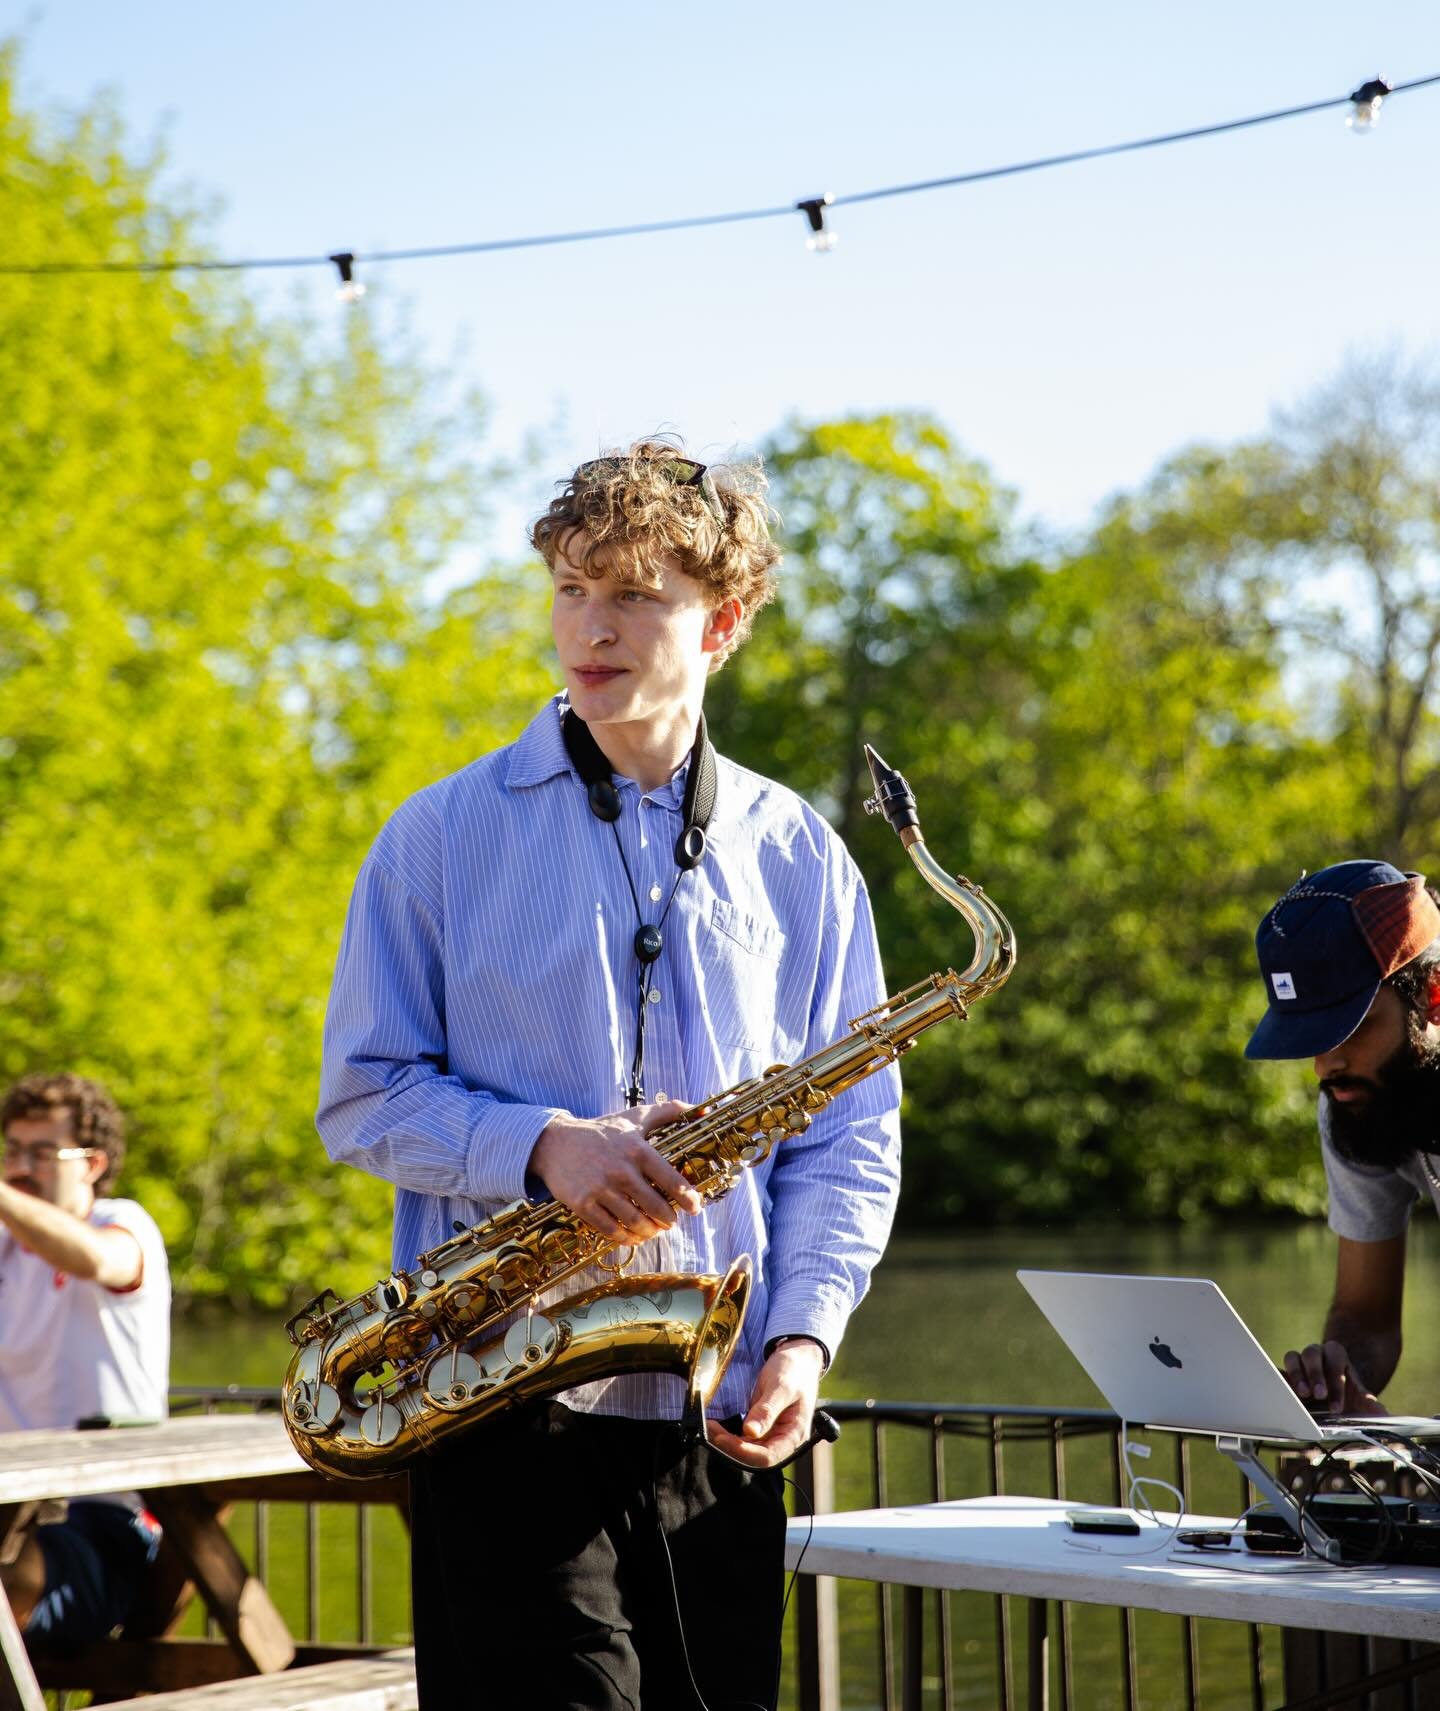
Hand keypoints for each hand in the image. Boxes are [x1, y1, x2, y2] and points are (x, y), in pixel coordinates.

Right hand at [528, 1099, 698, 1241]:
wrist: (555, 1142)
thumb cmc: (601, 1131)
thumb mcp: (634, 1117)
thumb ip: (667, 1111)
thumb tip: (698, 1108)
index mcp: (638, 1150)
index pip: (671, 1180)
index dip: (687, 1198)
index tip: (695, 1208)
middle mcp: (621, 1170)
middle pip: (655, 1207)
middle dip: (668, 1220)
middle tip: (671, 1222)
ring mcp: (601, 1189)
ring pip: (635, 1222)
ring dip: (650, 1232)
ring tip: (654, 1231)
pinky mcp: (583, 1204)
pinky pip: (611, 1230)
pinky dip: (626, 1238)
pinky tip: (633, 1237)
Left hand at [707, 1340, 823, 1468]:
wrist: (798, 1358)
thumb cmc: (794, 1371)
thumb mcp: (781, 1387)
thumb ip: (767, 1410)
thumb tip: (750, 1432)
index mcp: (794, 1434)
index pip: (768, 1456)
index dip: (744, 1452)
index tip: (722, 1438)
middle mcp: (784, 1439)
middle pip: (755, 1455)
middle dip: (732, 1446)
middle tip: (711, 1429)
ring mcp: (773, 1433)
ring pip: (748, 1448)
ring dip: (728, 1441)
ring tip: (710, 1426)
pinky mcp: (763, 1426)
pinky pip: (746, 1437)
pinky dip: (731, 1434)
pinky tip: (719, 1426)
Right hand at [1282, 1340, 1386, 1414]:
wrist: (1330, 1394)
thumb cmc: (1346, 1395)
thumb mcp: (1359, 1399)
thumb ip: (1370, 1404)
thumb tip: (1384, 1414)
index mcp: (1336, 1355)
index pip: (1335, 1361)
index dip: (1336, 1382)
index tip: (1337, 1406)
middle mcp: (1315, 1353)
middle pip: (1312, 1354)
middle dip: (1315, 1375)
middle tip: (1318, 1395)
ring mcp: (1298, 1361)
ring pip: (1293, 1356)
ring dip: (1296, 1375)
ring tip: (1301, 1394)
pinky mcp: (1284, 1372)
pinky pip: (1278, 1370)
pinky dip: (1277, 1377)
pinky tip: (1280, 1391)